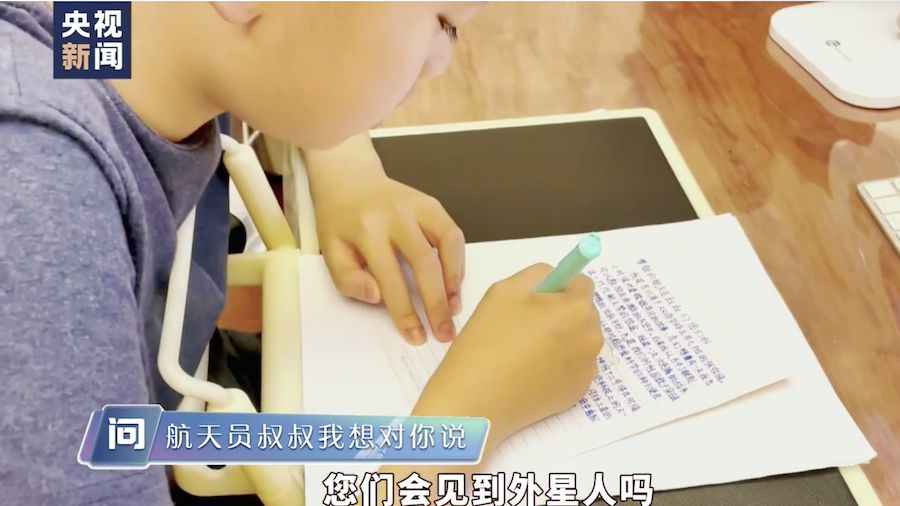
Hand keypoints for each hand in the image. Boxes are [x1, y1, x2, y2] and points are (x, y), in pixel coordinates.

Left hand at [314, 176, 464, 344]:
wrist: (349, 177)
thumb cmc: (339, 219)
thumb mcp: (330, 250)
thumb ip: (348, 279)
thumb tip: (379, 297)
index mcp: (367, 229)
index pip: (390, 279)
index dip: (405, 311)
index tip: (415, 335)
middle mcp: (396, 214)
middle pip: (425, 263)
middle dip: (437, 303)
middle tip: (445, 331)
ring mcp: (418, 206)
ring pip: (448, 245)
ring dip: (454, 280)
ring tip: (454, 308)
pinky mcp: (432, 204)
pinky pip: (453, 234)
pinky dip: (457, 261)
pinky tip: (453, 282)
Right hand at [413, 264, 603, 439]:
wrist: (478, 402)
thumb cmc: (487, 341)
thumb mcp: (504, 290)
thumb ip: (538, 274)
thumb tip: (556, 277)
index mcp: (577, 309)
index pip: (581, 284)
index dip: (556, 287)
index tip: (534, 300)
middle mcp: (592, 338)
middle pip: (582, 312)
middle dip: (560, 313)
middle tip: (523, 326)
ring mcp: (587, 368)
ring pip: (578, 339)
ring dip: (560, 338)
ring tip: (523, 351)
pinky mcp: (578, 392)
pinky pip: (573, 365)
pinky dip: (558, 364)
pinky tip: (529, 371)